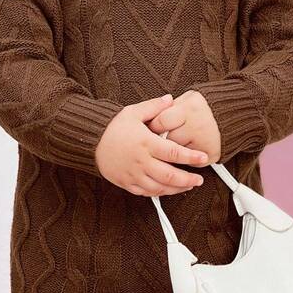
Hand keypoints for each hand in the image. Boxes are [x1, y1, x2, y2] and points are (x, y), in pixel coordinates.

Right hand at [96, 93, 210, 194]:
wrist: (90, 141)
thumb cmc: (112, 127)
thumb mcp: (133, 112)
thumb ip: (154, 107)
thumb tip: (170, 99)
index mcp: (145, 143)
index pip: (173, 152)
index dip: (190, 157)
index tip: (202, 158)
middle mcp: (141, 160)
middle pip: (169, 175)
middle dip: (187, 179)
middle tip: (199, 179)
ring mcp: (133, 173)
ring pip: (159, 188)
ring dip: (176, 189)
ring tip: (187, 186)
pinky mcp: (126, 182)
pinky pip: (145, 192)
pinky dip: (159, 193)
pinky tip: (167, 190)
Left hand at [145, 89, 221, 163]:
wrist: (235, 115)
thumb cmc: (207, 106)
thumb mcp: (188, 98)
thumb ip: (169, 107)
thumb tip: (149, 118)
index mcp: (189, 109)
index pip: (161, 122)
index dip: (153, 126)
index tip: (151, 129)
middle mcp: (197, 126)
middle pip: (168, 141)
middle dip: (162, 142)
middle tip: (163, 139)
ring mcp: (204, 143)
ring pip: (177, 155)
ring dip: (173, 153)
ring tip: (178, 145)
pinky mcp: (209, 156)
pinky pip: (189, 163)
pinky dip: (186, 160)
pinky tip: (188, 152)